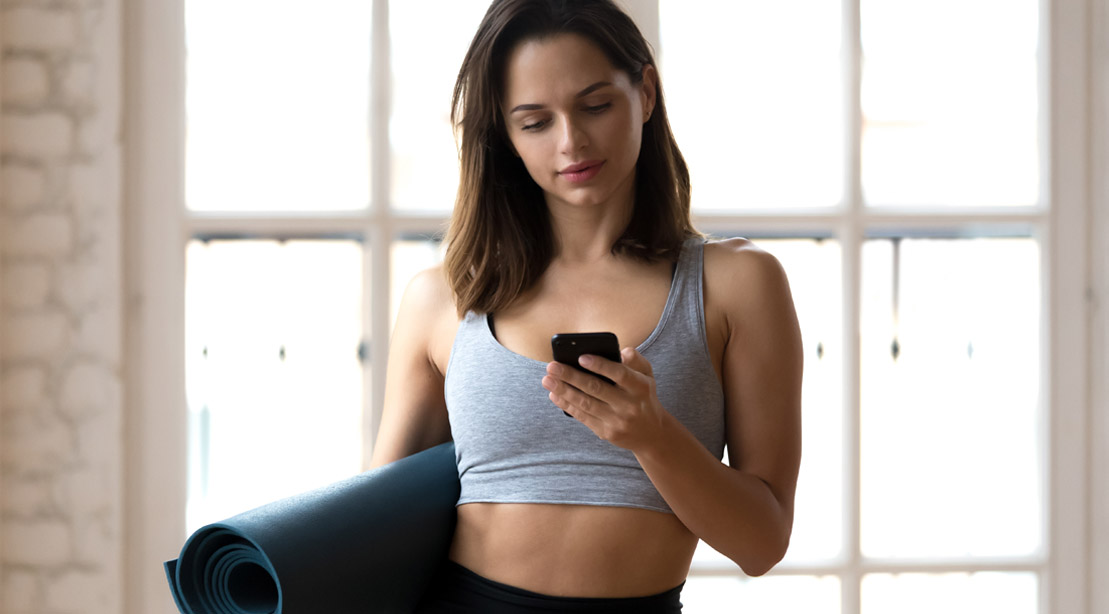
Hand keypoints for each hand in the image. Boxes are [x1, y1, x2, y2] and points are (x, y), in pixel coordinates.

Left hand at [542, 347, 666, 450]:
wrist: (652, 433)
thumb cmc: (643, 396)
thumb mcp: (647, 376)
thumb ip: (636, 360)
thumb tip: (622, 351)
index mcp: (641, 387)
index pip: (620, 374)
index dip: (600, 365)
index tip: (580, 357)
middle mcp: (630, 405)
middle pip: (596, 389)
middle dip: (571, 376)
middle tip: (552, 366)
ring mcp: (617, 421)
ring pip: (586, 404)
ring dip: (563, 391)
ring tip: (547, 379)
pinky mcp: (607, 433)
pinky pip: (583, 417)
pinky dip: (566, 405)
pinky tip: (554, 394)